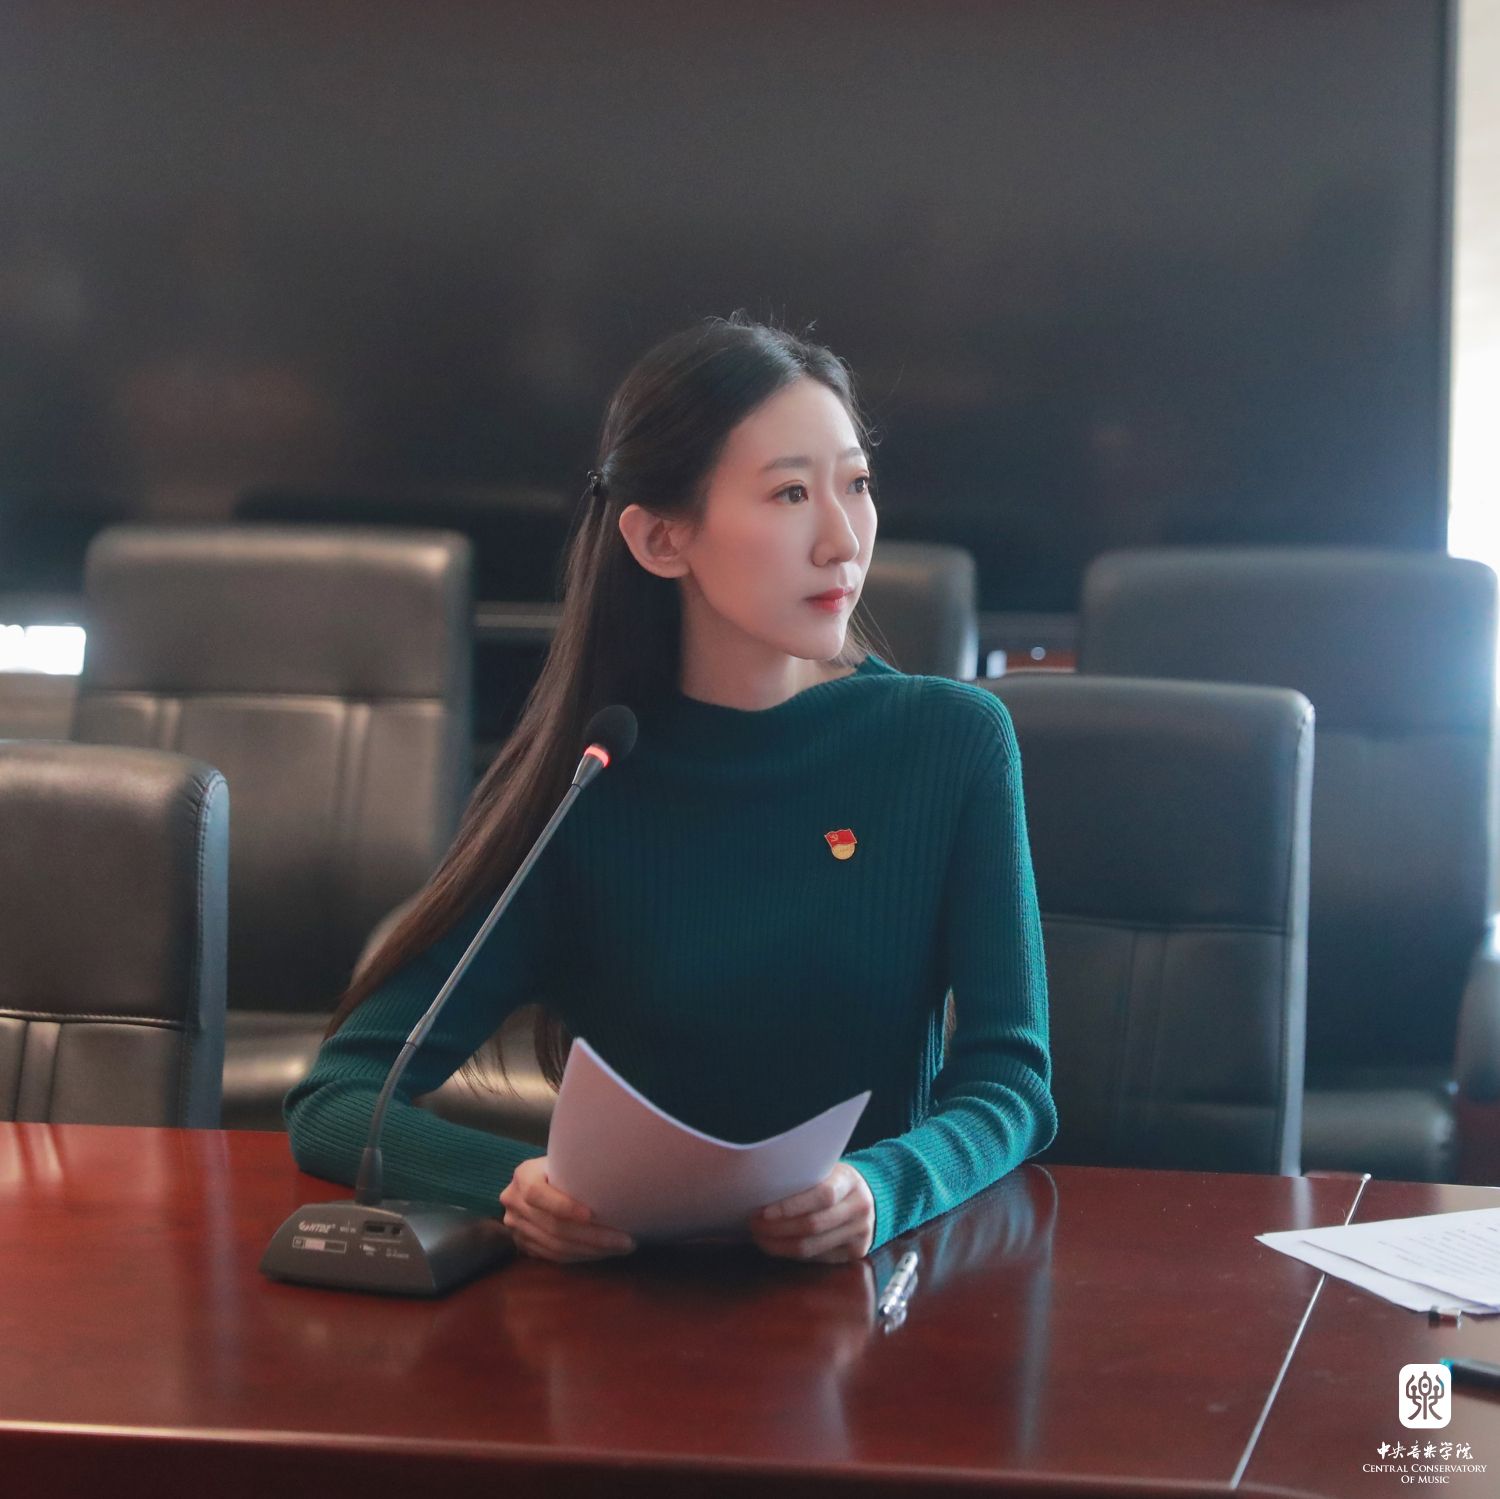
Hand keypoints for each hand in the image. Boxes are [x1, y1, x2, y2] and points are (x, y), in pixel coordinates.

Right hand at [499, 1156, 636, 1263]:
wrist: (540, 1178)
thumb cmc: (563, 1164)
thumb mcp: (566, 1158)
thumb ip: (577, 1167)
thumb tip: (619, 1176)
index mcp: (523, 1175)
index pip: (537, 1193)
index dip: (563, 1206)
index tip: (591, 1214)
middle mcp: (513, 1202)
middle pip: (552, 1226)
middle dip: (592, 1236)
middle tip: (625, 1240)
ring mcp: (515, 1227)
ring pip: (555, 1246)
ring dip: (591, 1251)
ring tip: (621, 1248)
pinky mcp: (523, 1244)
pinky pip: (554, 1257)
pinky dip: (580, 1256)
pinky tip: (602, 1253)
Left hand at [749, 1163, 874, 1263]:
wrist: (870, 1197)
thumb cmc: (834, 1180)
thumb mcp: (826, 1169)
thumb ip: (804, 1177)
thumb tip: (760, 1187)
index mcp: (850, 1181)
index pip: (822, 1196)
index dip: (790, 1206)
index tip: (763, 1211)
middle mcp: (859, 1208)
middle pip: (814, 1225)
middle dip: (777, 1228)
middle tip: (754, 1224)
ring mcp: (860, 1234)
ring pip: (812, 1248)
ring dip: (779, 1245)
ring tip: (759, 1237)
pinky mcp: (855, 1254)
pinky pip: (817, 1258)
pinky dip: (792, 1254)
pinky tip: (777, 1245)